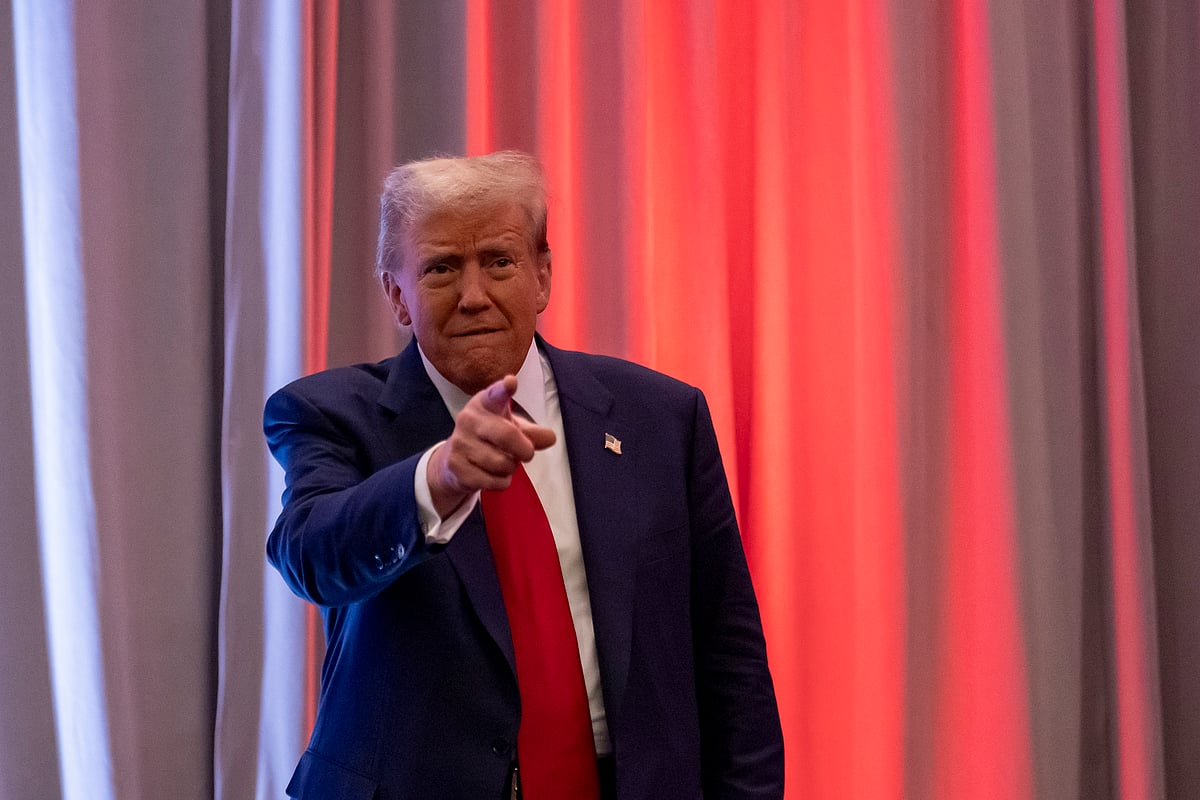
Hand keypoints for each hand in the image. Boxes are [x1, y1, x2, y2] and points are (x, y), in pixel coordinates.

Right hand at [426, 375, 555, 517]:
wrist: (452, 461)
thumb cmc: (488, 438)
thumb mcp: (510, 428)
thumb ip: (532, 433)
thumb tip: (550, 438)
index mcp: (485, 403)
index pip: (495, 394)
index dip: (504, 389)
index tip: (511, 383)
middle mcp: (469, 419)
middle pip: (507, 435)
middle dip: (525, 449)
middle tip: (527, 453)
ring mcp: (460, 443)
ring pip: (502, 463)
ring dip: (510, 468)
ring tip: (503, 462)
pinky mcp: (456, 466)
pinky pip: (493, 481)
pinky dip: (501, 482)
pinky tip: (492, 475)